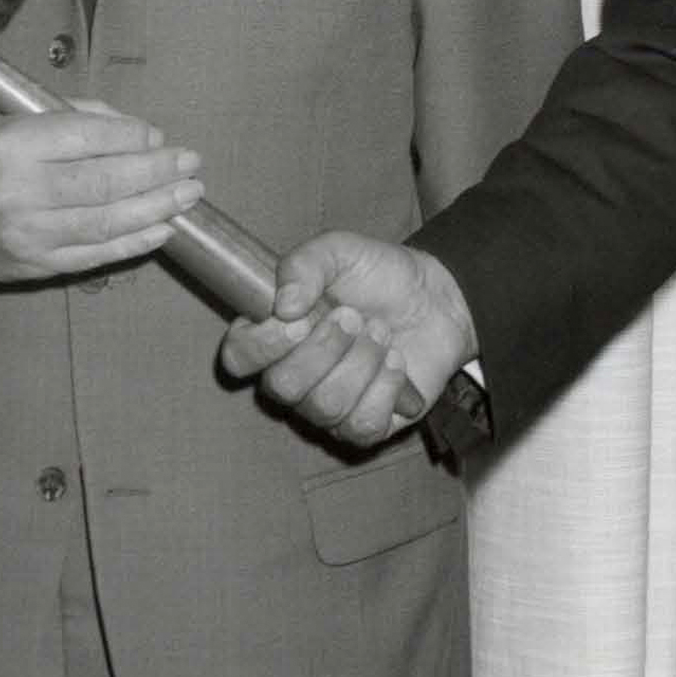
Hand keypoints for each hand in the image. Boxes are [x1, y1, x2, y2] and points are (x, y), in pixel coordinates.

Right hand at [0, 106, 201, 282]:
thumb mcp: (15, 122)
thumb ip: (77, 118)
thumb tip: (139, 132)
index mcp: (10, 145)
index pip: (87, 138)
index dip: (132, 137)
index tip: (158, 136)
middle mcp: (17, 191)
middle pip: (104, 182)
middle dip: (156, 172)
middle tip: (190, 163)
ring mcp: (28, 234)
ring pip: (107, 221)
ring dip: (157, 207)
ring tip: (188, 193)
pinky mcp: (38, 265)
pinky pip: (98, 253)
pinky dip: (137, 241)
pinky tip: (164, 226)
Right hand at [218, 232, 478, 448]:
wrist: (437, 298)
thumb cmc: (378, 275)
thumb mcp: (340, 251)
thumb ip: (304, 265)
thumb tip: (283, 305)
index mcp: (273, 336)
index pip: (238, 358)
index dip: (262, 345)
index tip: (299, 320)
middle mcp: (293, 378)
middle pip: (282, 387)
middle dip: (326, 348)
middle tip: (354, 317)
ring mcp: (327, 406)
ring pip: (326, 405)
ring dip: (362, 362)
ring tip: (381, 333)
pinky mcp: (364, 426)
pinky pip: (361, 425)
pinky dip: (385, 387)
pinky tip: (396, 362)